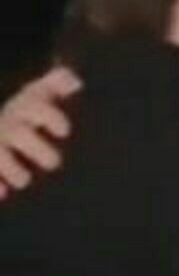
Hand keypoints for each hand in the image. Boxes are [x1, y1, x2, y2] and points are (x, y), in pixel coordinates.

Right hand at [0, 66, 80, 197]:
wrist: (4, 122)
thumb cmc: (32, 107)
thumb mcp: (43, 91)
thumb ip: (59, 82)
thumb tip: (75, 82)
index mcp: (26, 107)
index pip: (37, 109)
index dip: (51, 118)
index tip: (66, 131)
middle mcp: (9, 125)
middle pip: (19, 134)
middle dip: (36, 149)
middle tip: (55, 162)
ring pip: (0, 155)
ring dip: (11, 168)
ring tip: (25, 180)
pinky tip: (4, 193)